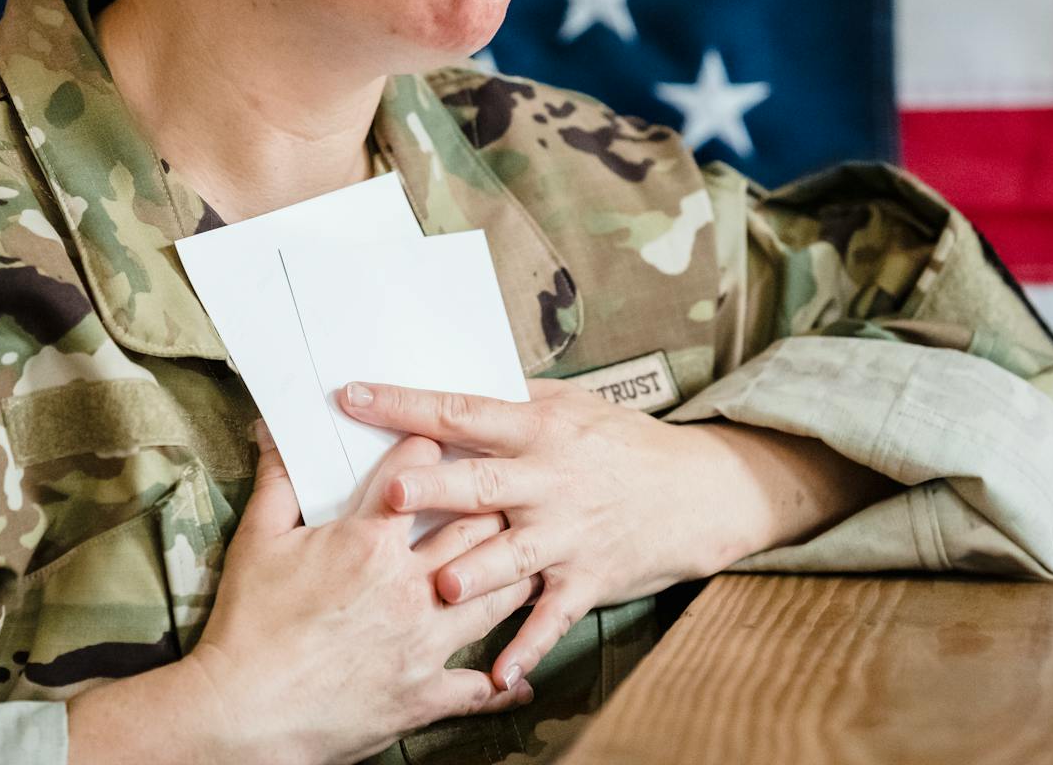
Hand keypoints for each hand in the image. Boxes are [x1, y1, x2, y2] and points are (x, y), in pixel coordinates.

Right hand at [171, 423, 538, 764]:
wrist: (245, 713)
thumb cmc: (248, 626)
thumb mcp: (256, 542)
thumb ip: (277, 482)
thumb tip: (274, 432)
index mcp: (370, 542)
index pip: (418, 475)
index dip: (432, 448)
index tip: (445, 438)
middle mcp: (410, 586)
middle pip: (476, 528)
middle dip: (496, 503)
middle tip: (510, 488)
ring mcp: (425, 642)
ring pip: (497, 597)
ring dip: (517, 575)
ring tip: (531, 559)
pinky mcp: (426, 693)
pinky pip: (479, 687)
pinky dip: (503, 683)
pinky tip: (516, 679)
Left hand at [337, 378, 751, 693]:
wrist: (698, 490)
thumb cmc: (623, 443)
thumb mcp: (572, 405)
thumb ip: (512, 398)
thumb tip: (450, 379)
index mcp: (537, 429)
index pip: (461, 411)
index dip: (407, 405)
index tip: (354, 397)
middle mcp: (548, 479)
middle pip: (482, 483)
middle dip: (437, 490)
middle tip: (392, 495)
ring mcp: (569, 532)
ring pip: (514, 555)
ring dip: (477, 572)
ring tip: (439, 586)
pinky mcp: (588, 578)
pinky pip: (554, 616)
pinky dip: (529, 646)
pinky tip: (500, 673)